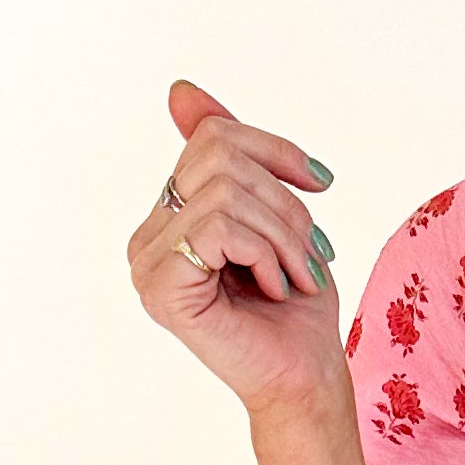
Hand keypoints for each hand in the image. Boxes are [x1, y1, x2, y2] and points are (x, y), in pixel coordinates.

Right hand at [126, 80, 352, 428]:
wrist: (306, 377)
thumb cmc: (297, 306)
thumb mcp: (272, 211)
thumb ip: (229, 154)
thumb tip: (177, 88)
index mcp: (168, 218)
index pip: (212, 138)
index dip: (273, 150)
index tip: (318, 181)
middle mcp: (146, 239)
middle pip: (216, 157)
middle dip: (283, 201)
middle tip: (309, 252)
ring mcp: (146, 265)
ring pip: (223, 193)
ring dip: (283, 234)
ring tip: (297, 276)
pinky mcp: (161, 288)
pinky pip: (219, 228)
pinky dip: (266, 255)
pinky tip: (274, 289)